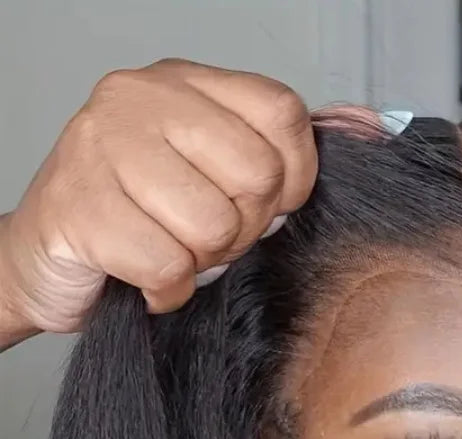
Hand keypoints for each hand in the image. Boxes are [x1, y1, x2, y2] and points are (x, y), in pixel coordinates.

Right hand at [0, 58, 317, 334]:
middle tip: (206, 235)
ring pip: (213, 225)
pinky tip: (145, 274)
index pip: (283, 114)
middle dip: (242, 229)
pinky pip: (169, 265)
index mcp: (184, 84)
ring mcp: (101, 148)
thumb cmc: (143, 217)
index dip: (292, 178)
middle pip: (256, 178)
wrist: (46, 259)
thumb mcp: (216, 169)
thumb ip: (287, 149)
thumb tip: (371, 126)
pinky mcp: (79, 207)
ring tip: (171, 249)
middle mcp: (140, 100)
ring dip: (202, 260)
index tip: (266, 204)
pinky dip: (167, 288)